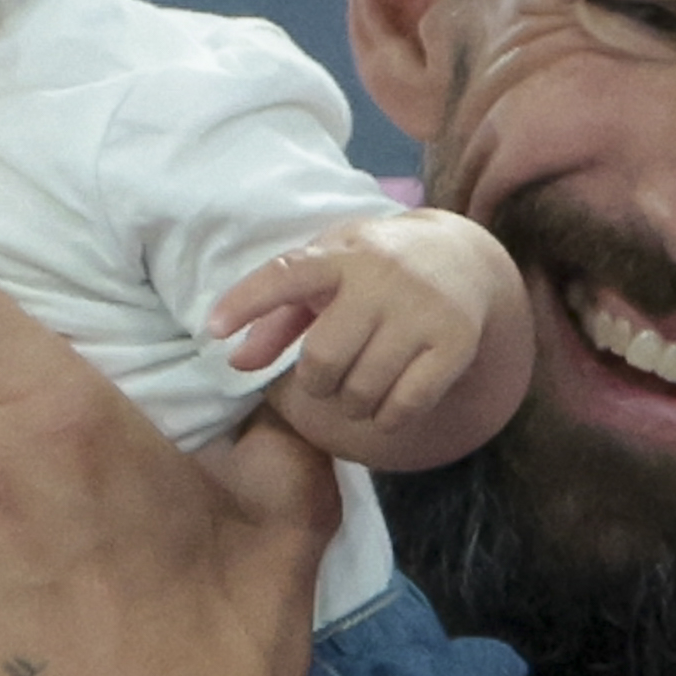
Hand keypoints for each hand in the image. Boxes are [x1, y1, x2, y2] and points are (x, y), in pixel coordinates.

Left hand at [211, 224, 481, 424]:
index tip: (212, 329)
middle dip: (316, 384)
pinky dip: (387, 418)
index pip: (285, 275)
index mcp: (341, 256)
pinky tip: (387, 405)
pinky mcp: (455, 342)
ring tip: (358, 390)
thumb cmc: (375, 273)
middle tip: (327, 380)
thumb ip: (278, 318)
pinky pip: (405, 406)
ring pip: (362, 390)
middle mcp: (382, 279)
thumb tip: (235, 363)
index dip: (246, 301)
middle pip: (323, 360)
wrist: (463, 260)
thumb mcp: (328, 277)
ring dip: (351, 405)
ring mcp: (422, 311)